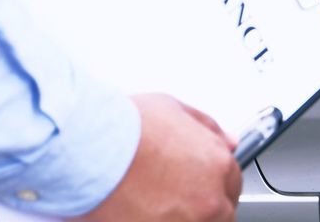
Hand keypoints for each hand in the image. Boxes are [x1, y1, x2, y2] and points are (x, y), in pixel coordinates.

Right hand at [75, 94, 241, 221]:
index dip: (213, 184)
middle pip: (219, 212)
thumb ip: (207, 127)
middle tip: (172, 198)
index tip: (198, 187)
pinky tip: (142, 214)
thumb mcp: (173, 109)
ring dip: (184, 217)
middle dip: (200, 205)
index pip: (231, 184)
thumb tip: (229, 141)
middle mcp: (209, 198)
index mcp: (217, 164)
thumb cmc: (123, 127)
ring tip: (153, 207)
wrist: (88, 149)